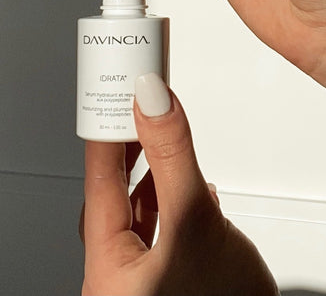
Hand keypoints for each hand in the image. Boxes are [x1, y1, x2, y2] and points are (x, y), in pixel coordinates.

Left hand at [81, 73, 277, 295]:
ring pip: (140, 203)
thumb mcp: (193, 218)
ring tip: (157, 131)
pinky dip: (173, 192)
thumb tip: (151, 102)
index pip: (97, 178)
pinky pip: (162, 218)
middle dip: (127, 144)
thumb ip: (172, 156)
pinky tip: (186, 180)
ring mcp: (146, 271)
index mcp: (106, 265)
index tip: (118, 90)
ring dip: (151, 166)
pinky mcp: (172, 268)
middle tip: (137, 103)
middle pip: (114, 189)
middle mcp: (119, 269)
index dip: (108, 128)